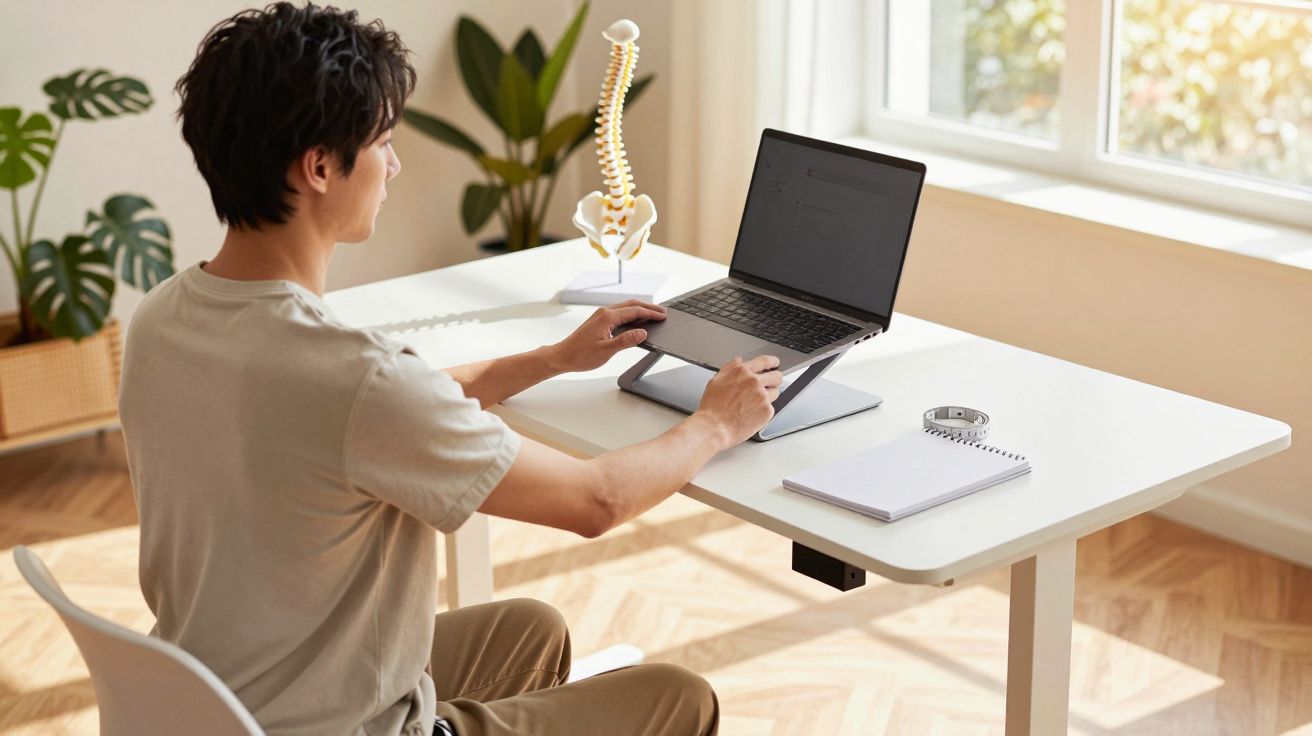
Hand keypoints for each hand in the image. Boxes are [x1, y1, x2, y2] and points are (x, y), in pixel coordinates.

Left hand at [549, 299, 666, 372]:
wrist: (563, 356)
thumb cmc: (581, 355)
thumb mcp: (606, 351)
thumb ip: (625, 341)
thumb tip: (642, 333)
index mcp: (607, 317)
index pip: (635, 311)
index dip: (651, 314)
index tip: (663, 316)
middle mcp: (604, 312)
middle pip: (631, 304)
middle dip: (648, 307)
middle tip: (663, 312)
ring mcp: (601, 315)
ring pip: (625, 307)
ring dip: (640, 309)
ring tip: (653, 314)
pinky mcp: (599, 320)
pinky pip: (620, 312)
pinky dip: (632, 313)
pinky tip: (636, 320)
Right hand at [694, 355, 782, 446]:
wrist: (714, 427)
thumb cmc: (712, 407)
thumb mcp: (716, 381)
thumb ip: (730, 368)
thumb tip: (738, 361)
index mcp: (742, 372)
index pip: (764, 361)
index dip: (772, 361)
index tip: (775, 363)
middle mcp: (754, 382)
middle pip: (776, 376)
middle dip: (774, 380)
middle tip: (769, 385)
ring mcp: (762, 396)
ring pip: (775, 392)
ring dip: (768, 396)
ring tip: (753, 404)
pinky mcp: (767, 411)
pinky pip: (771, 408)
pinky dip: (763, 411)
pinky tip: (751, 414)